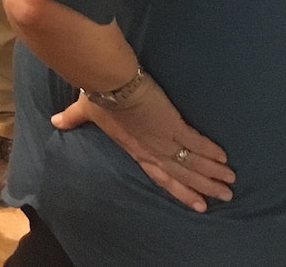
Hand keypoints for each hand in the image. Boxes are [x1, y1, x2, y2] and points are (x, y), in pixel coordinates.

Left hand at [52, 77, 234, 212]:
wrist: (109, 83)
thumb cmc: (97, 96)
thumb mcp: (84, 110)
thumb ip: (71, 118)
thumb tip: (54, 121)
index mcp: (134, 149)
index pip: (160, 175)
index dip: (179, 189)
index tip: (197, 203)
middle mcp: (152, 150)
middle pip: (182, 174)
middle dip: (204, 186)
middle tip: (223, 197)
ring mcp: (164, 139)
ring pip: (193, 162)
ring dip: (213, 172)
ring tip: (231, 181)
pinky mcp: (173, 124)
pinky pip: (196, 142)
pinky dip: (210, 151)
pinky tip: (225, 158)